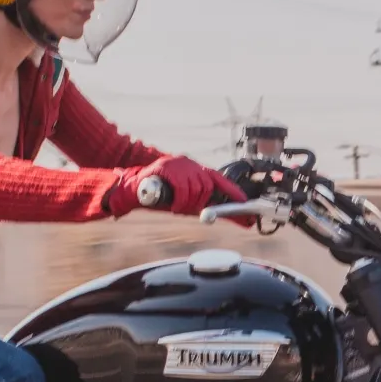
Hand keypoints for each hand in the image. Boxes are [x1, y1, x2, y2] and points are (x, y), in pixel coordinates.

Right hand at [105, 155, 245, 216]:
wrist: (136, 190)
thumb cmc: (163, 197)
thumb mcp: (187, 202)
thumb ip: (206, 207)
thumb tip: (227, 217)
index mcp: (196, 170)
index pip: (219, 179)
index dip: (232, 191)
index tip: (244, 202)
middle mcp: (190, 164)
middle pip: (208, 186)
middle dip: (200, 202)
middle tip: (187, 209)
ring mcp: (179, 164)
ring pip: (196, 188)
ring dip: (187, 203)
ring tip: (176, 206)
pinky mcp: (168, 167)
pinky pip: (183, 189)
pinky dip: (179, 201)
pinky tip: (172, 204)